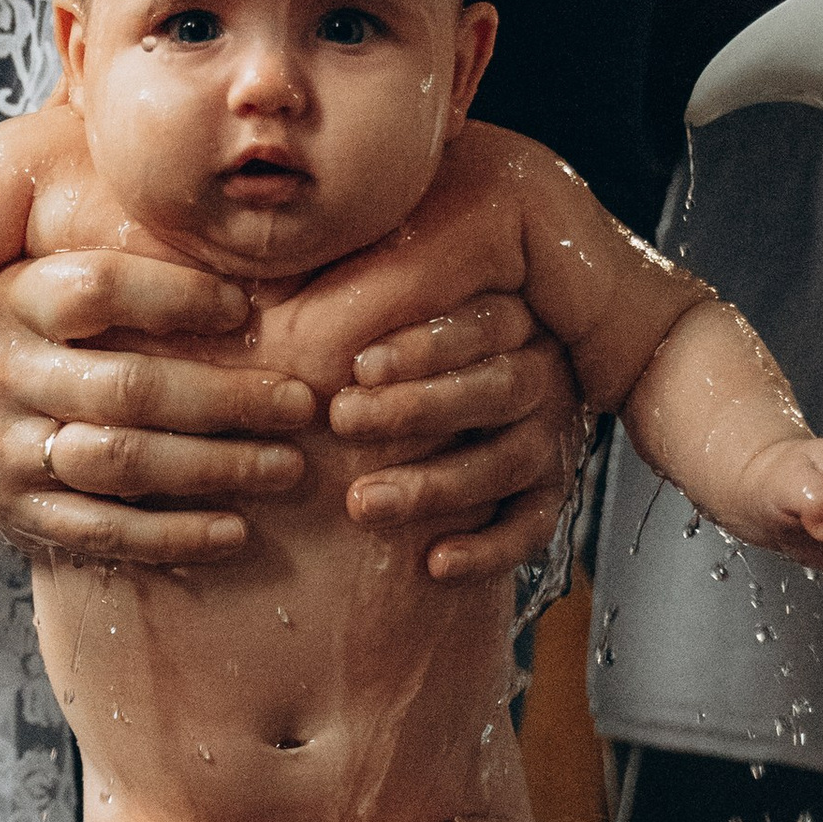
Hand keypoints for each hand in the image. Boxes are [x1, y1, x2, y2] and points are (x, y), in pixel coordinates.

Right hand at [0, 247, 316, 564]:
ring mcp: (3, 449)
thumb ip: (121, 259)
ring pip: (121, 461)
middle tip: (301, 405)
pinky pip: (104, 531)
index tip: (245, 310)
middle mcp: (0, 372)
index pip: (99, 289)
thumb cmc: (35, 342)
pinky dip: (175, 537)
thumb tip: (242, 234)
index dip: (178, 297)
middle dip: (228, 399)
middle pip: (127, 387)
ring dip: (216, 467)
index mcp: (13, 298)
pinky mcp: (17, 513)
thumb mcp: (46, 283)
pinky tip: (235, 534)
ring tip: (286, 467)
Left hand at [327, 301, 585, 584]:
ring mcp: (545, 436)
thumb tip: (278, 257)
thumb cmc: (361, 358)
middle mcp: (535, 373)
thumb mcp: (348, 308)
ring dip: (435, 484)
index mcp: (502, 316)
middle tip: (343, 419)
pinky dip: (488, 549)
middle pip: (499, 388)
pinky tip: (435, 564)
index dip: (425, 346)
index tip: (359, 365)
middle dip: (419, 408)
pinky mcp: (544, 496)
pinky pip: (532, 526)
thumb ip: (333, 289)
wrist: (402, 430)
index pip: (484, 322)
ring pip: (508, 461)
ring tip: (363, 503)